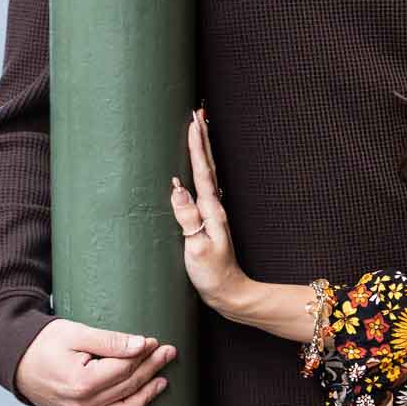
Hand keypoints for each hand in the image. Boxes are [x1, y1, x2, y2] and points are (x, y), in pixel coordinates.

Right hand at [14, 318, 173, 405]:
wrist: (16, 359)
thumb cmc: (45, 342)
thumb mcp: (77, 333)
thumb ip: (111, 341)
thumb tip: (143, 345)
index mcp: (82, 381)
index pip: (125, 368)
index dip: (145, 354)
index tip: (157, 342)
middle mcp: (80, 405)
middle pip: (127, 387)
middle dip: (151, 369)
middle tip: (168, 353)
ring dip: (145, 399)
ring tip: (161, 382)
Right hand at [171, 108, 249, 316]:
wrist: (229, 292)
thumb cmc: (212, 274)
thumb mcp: (196, 248)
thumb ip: (187, 218)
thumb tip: (177, 188)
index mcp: (211, 210)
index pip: (202, 171)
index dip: (197, 146)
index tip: (193, 122)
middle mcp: (214, 207)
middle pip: (208, 165)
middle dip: (203, 138)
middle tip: (198, 113)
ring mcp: (213, 213)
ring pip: (207, 173)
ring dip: (203, 150)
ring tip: (198, 130)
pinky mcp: (208, 221)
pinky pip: (203, 186)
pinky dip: (200, 169)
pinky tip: (194, 169)